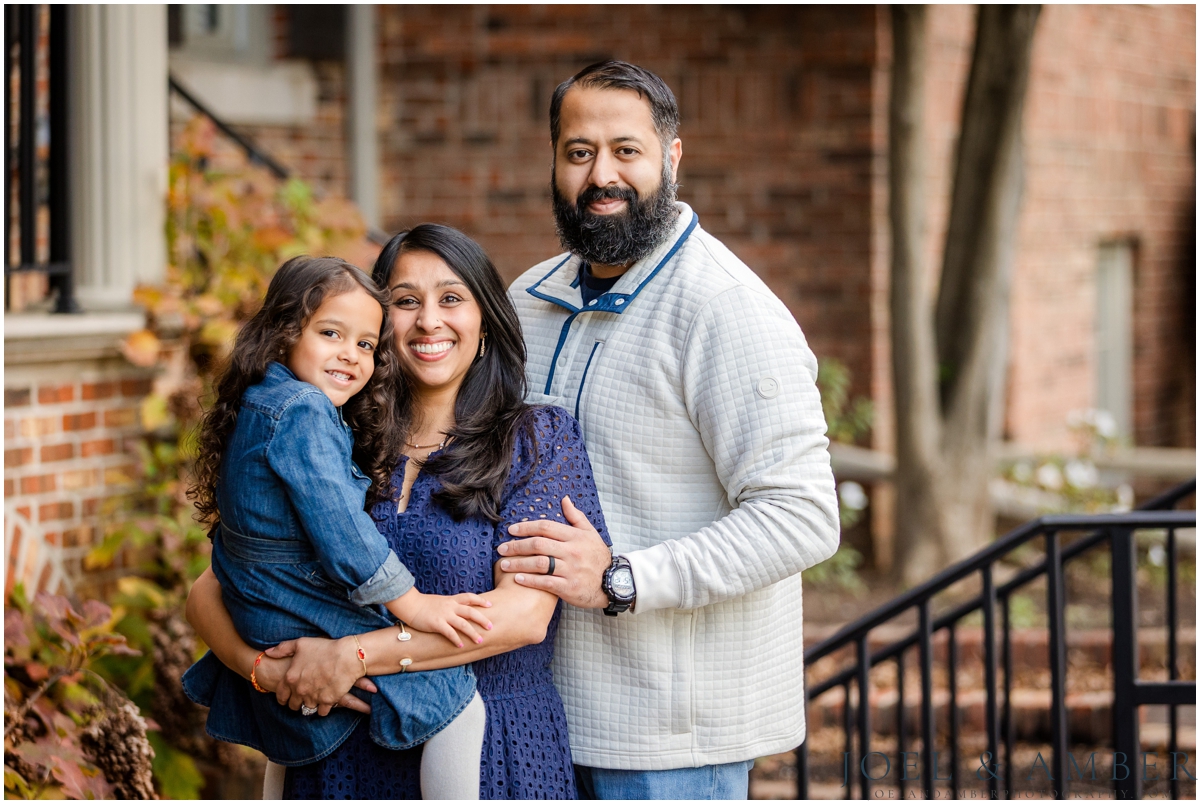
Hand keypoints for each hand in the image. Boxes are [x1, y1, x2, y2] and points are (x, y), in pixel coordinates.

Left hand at [264, 636, 370, 714]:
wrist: (347, 656)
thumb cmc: (324, 648)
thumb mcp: (301, 644)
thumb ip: (283, 649)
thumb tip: (268, 652)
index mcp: (291, 677)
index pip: (281, 695)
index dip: (283, 698)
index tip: (286, 698)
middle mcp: (300, 690)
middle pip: (293, 705)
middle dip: (296, 702)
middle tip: (302, 698)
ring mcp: (313, 697)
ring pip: (307, 708)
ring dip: (310, 704)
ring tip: (314, 699)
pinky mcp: (327, 701)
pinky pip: (321, 712)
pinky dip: (323, 708)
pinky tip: (325, 702)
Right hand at [388, 589, 493, 648]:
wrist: (410, 604)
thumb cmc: (422, 604)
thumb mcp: (439, 601)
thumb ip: (449, 605)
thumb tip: (455, 610)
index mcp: (451, 600)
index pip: (469, 597)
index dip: (480, 600)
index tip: (490, 604)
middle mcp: (450, 606)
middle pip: (471, 611)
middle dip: (482, 619)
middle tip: (491, 626)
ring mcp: (444, 615)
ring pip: (463, 624)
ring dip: (473, 633)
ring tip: (480, 640)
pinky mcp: (437, 623)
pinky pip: (450, 633)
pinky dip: (457, 639)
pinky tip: (461, 645)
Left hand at [497, 496, 611, 608]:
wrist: (613, 583)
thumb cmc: (598, 557)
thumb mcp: (591, 533)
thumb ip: (575, 516)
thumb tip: (564, 499)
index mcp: (575, 536)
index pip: (546, 527)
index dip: (526, 527)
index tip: (511, 529)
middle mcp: (572, 551)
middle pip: (539, 544)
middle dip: (517, 545)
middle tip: (501, 548)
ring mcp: (571, 570)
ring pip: (540, 563)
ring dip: (519, 563)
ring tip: (504, 564)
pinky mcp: (569, 587)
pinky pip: (546, 583)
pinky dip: (530, 580)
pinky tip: (517, 579)